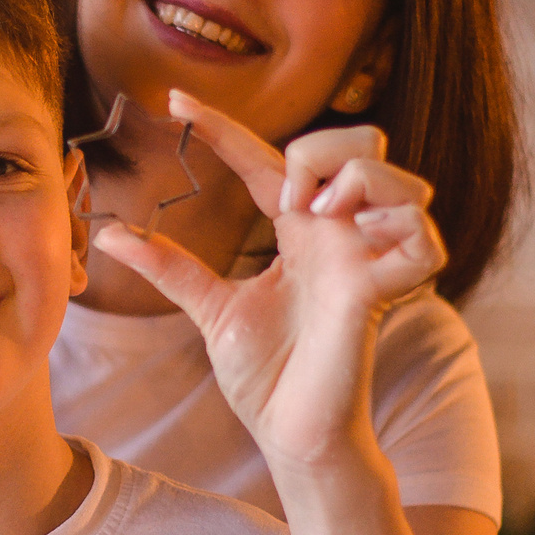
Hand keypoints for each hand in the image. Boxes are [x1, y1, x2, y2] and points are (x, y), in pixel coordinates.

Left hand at [90, 88, 445, 472]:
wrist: (289, 433)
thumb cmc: (265, 377)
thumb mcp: (211, 309)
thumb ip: (171, 268)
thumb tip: (112, 235)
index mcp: (299, 234)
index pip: (267, 160)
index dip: (222, 128)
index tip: (173, 101)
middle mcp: (340, 236)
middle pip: (361, 143)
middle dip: (324, 148)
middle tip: (285, 198)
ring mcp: (369, 259)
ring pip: (403, 178)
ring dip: (359, 181)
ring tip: (315, 218)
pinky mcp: (386, 291)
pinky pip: (423, 236)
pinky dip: (397, 227)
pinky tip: (353, 245)